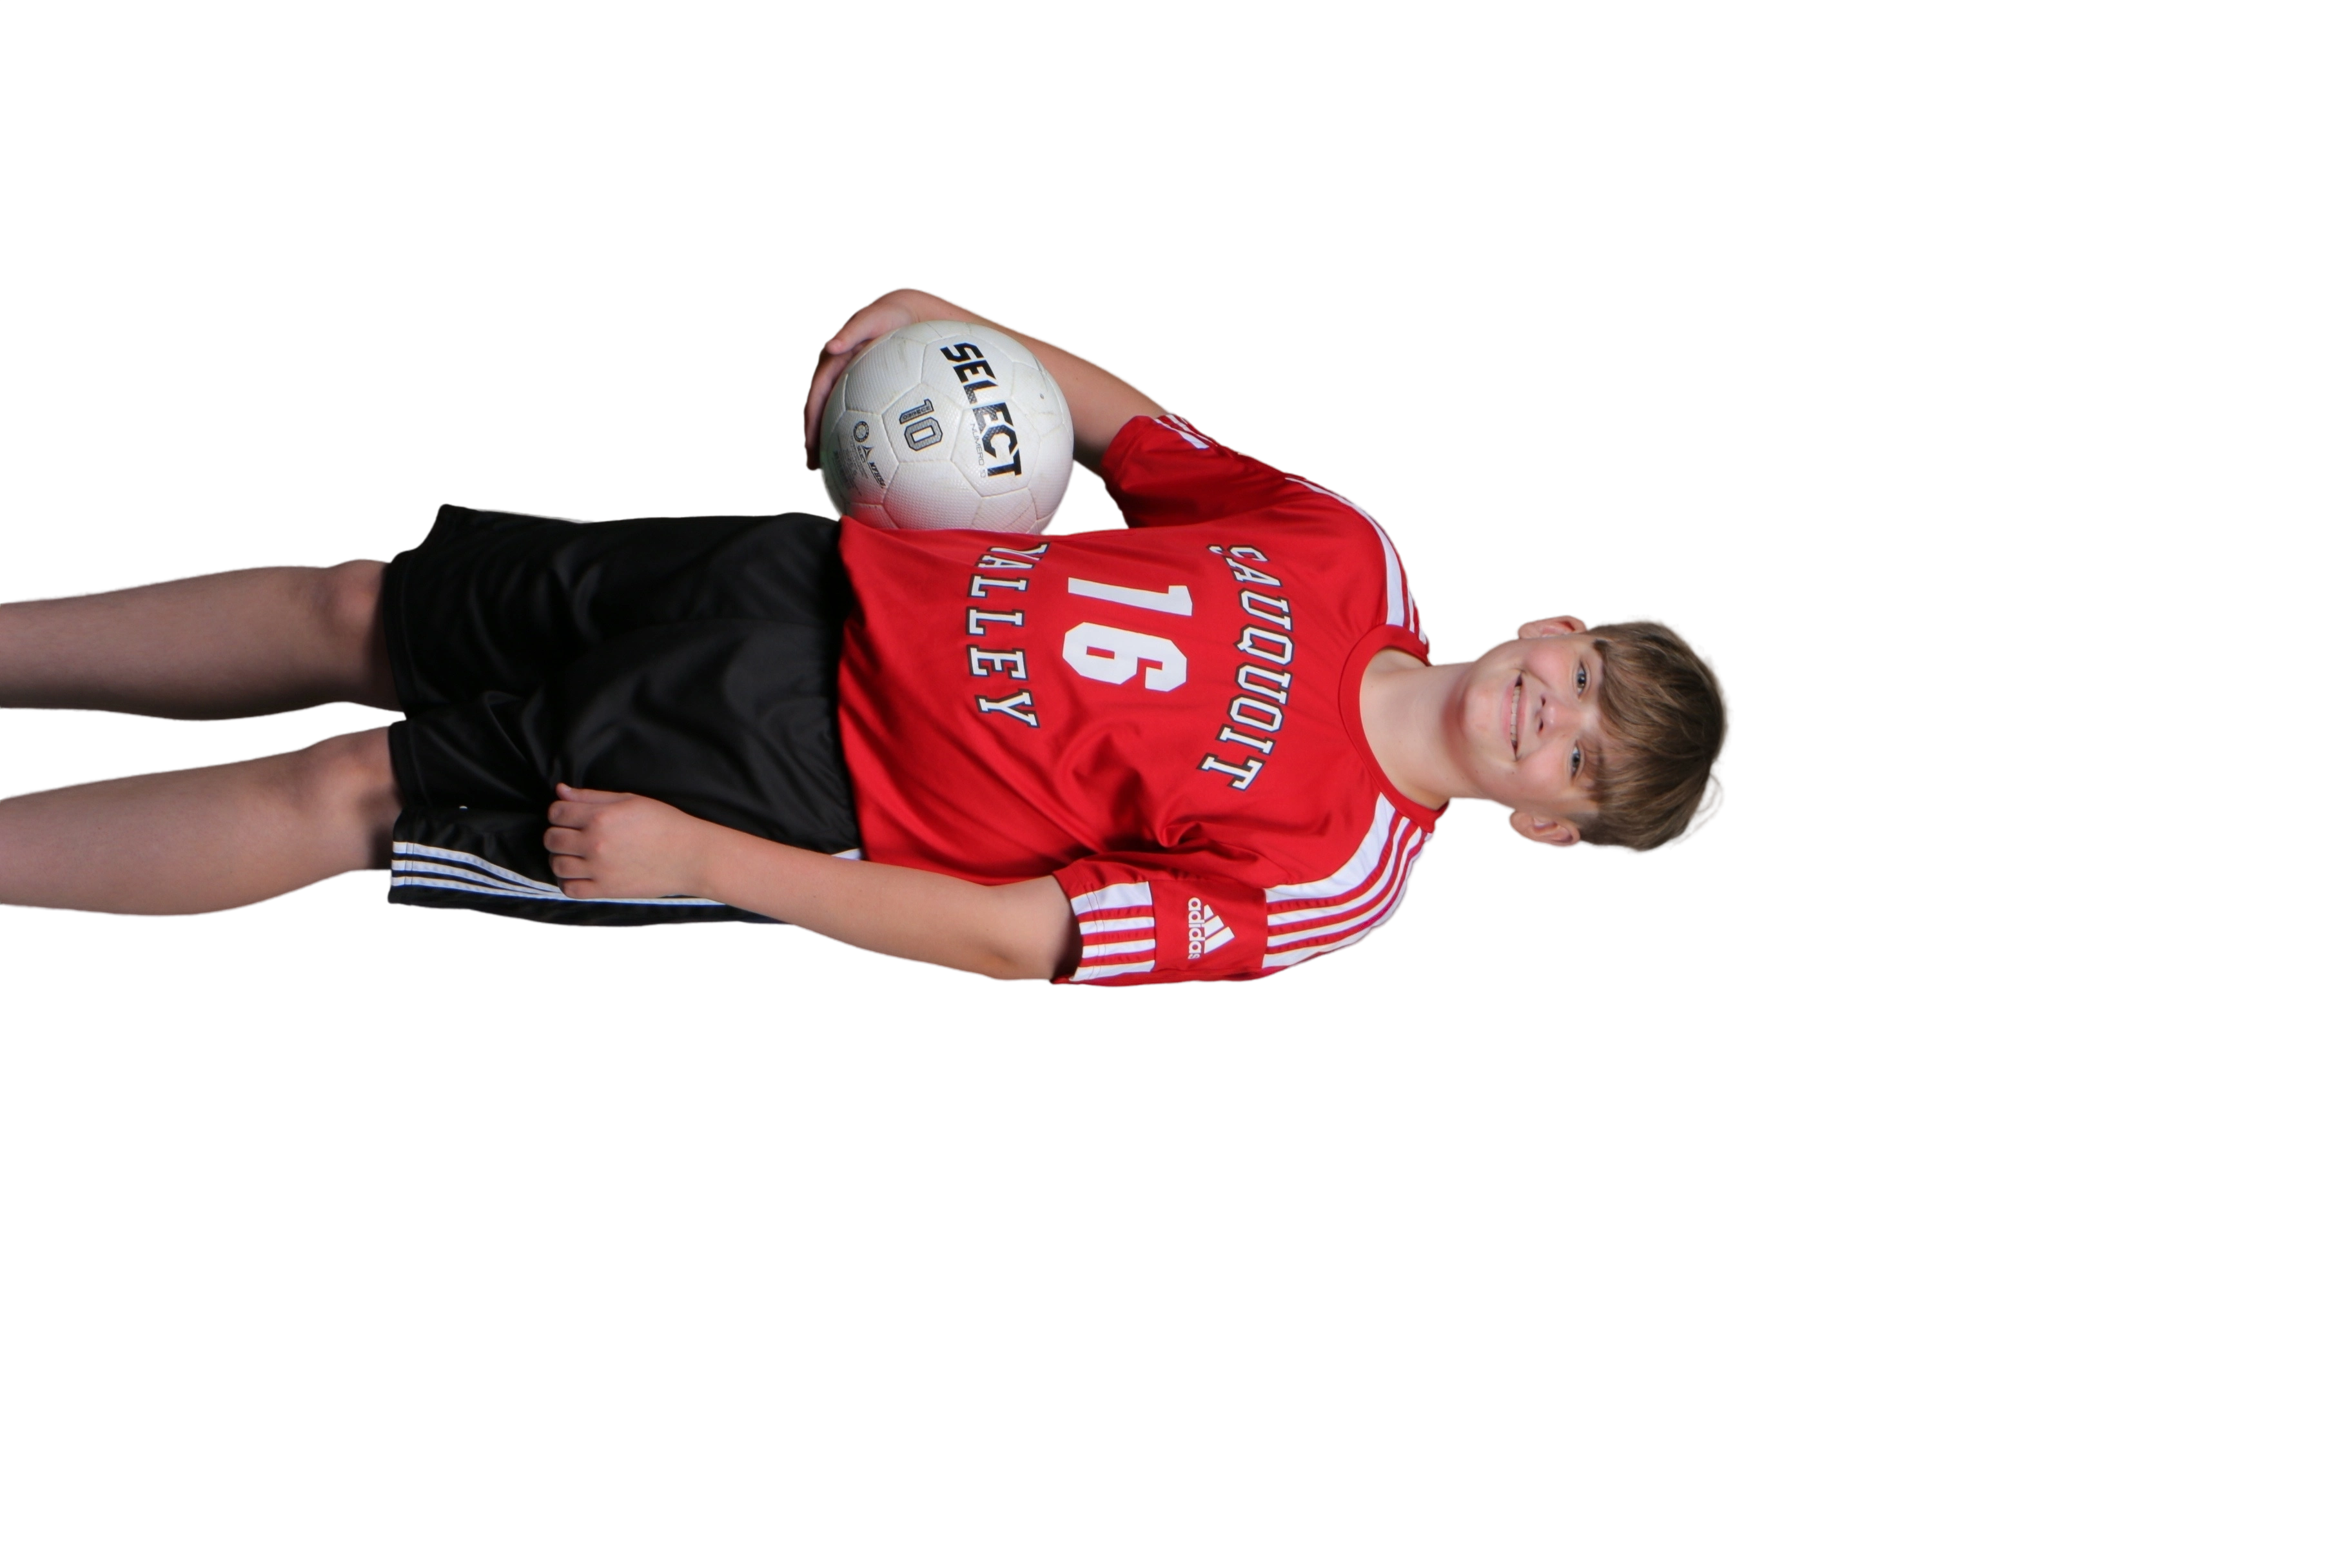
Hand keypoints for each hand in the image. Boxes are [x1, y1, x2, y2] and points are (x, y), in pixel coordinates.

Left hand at [544, 783, 715, 901]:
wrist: (690, 855)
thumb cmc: (664, 823)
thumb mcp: (629, 801)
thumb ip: (591, 797)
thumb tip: (560, 791)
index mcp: (600, 817)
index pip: (556, 812)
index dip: (559, 812)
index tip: (570, 816)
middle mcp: (595, 844)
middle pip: (551, 839)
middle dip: (557, 834)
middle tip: (572, 835)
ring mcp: (599, 869)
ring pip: (556, 865)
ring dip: (561, 858)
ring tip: (576, 855)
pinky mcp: (606, 890)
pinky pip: (570, 889)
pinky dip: (568, 882)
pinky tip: (580, 874)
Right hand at [802, 287, 967, 459]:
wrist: (909, 314)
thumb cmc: (891, 314)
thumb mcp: (873, 318)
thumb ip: (852, 330)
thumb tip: (830, 347)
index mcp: (835, 362)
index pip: (817, 395)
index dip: (811, 419)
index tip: (809, 443)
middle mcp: (841, 376)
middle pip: (824, 412)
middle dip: (817, 440)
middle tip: (816, 468)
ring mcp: (855, 384)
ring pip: (839, 416)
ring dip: (833, 441)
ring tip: (833, 469)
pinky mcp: (870, 390)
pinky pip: (860, 414)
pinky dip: (857, 432)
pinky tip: (866, 454)